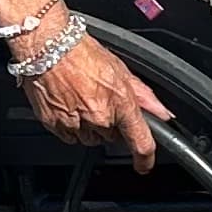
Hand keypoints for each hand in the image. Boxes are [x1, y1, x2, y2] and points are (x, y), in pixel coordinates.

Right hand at [19, 27, 171, 169]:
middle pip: (112, 136)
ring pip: (91, 138)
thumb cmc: (82, 53)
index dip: (145, 159)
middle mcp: (99, 118)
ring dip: (91, 126)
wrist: (48, 46)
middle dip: (111, 123)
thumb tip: (162, 113)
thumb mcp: (121, 71)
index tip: (144, 165)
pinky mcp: (55, 125)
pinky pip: (69, 136)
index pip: (140, 143)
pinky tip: (69, 104)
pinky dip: (71, 126)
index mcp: (120, 104)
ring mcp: (76, 123)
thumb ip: (144, 96)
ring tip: (82, 99)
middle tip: (100, 100)